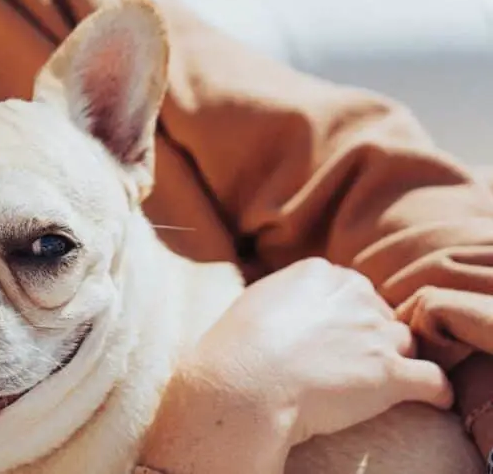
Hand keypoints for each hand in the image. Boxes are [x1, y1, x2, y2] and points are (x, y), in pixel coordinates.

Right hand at [188, 257, 454, 445]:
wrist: (245, 383)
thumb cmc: (238, 347)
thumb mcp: (256, 300)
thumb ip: (286, 294)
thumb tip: (290, 306)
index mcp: (321, 273)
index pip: (352, 288)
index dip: (345, 313)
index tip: (334, 333)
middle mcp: (355, 295)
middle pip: (379, 313)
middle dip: (370, 335)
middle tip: (348, 360)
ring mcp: (376, 334)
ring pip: (404, 342)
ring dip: (394, 360)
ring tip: (377, 382)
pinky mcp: (391, 373)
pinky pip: (433, 380)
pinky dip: (434, 390)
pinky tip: (429, 398)